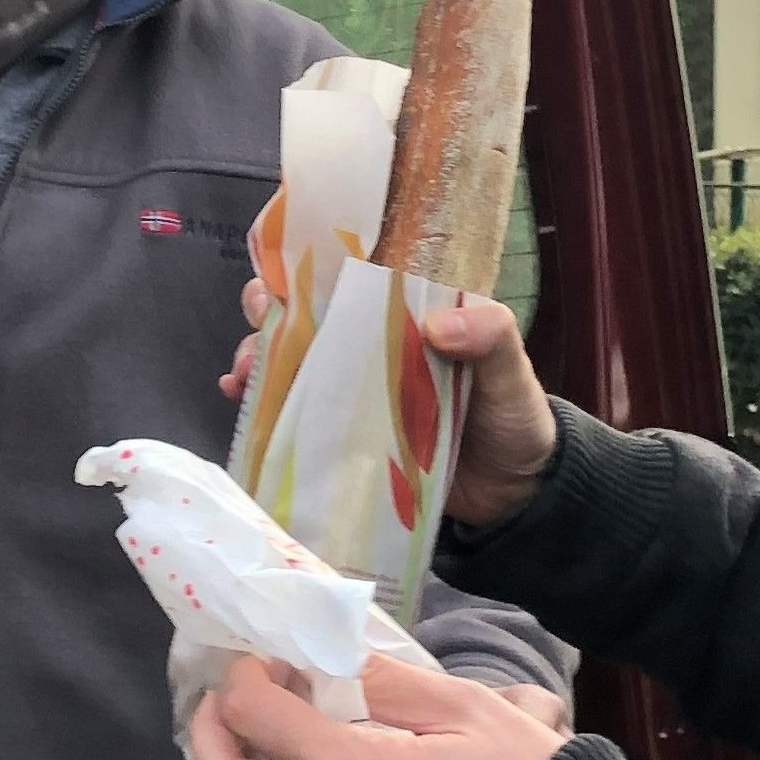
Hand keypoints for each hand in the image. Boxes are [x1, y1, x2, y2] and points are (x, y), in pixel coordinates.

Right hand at [221, 277, 557, 533]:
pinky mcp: (345, 434)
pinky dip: (266, 409)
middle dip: (271, 311)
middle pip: (309, 314)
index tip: (284, 270)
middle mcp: (374, 343)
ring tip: (244, 375)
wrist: (515, 494)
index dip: (311, 264)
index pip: (354, 272)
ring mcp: (355, 390)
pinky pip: (297, 415)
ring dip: (261, 360)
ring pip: (293, 361)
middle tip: (262, 323)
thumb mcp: (512, 370)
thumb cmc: (514, 416)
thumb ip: (490, 336)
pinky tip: (245, 407)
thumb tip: (436, 326)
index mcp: (409, 311)